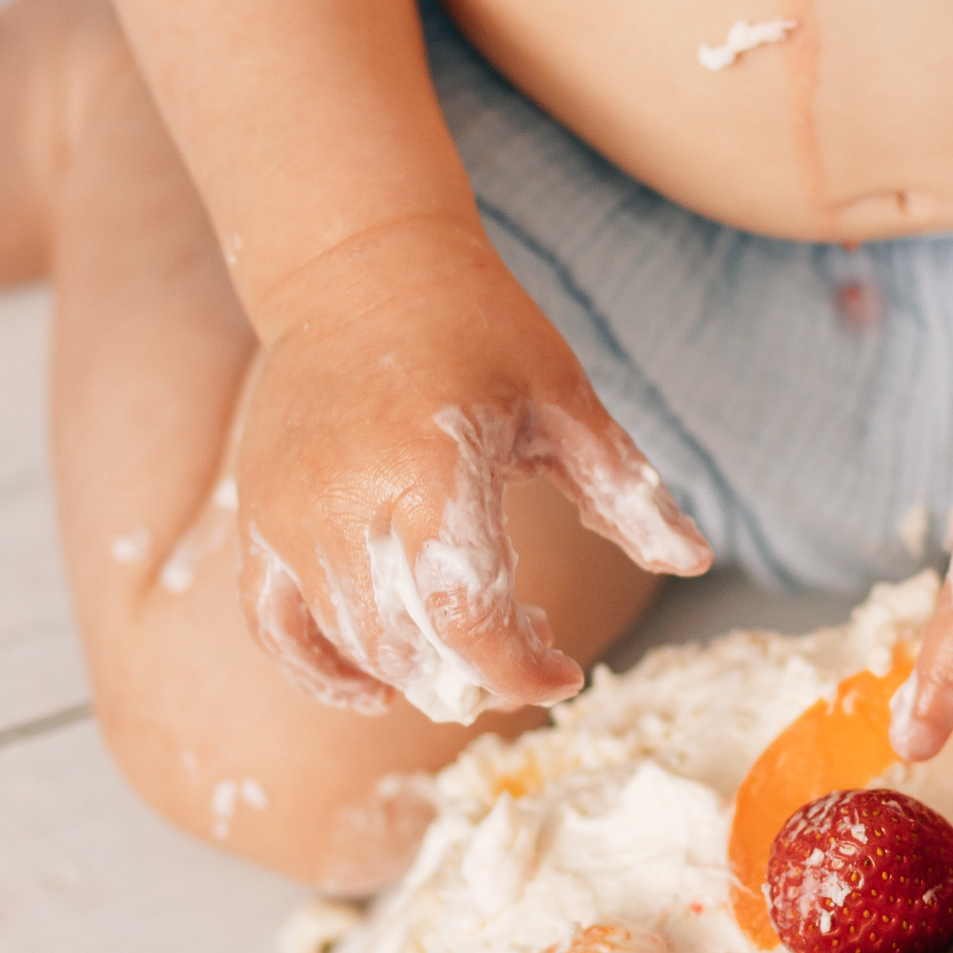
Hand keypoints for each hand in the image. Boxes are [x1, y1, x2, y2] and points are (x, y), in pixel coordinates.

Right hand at [232, 220, 709, 722]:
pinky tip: (382, 685)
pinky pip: (276, 633)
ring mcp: (290, 517)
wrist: (356, 267)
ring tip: (475, 633)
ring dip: (426, 673)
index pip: (468, 617)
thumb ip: (626, 488)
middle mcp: (347, 503)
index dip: (523, 670)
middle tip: (530, 644)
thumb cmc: (476, 328)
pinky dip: (327, 674)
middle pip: (412, 649)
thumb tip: (695, 561)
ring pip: (356, 648)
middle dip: (482, 676)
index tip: (566, 672)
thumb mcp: (565, 398)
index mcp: (433, 468)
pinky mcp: (257, 522)